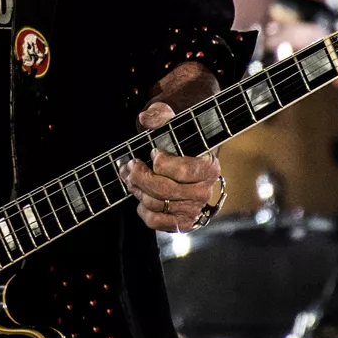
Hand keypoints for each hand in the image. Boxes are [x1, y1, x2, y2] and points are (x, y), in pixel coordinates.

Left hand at [124, 101, 222, 232]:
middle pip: (164, 190)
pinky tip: (141, 195)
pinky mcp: (181, 222)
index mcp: (209, 167)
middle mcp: (205, 192)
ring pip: (156, 205)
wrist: (183, 155)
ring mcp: (193, 209)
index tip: (153, 152)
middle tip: (129, 165)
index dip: (160, 163)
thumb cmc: (178, 137)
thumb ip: (161, 115)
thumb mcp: (171, 119)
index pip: (182, 172)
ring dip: (136, 189)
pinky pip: (155, 222)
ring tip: (129, 176)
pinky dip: (143, 210)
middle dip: (139, 176)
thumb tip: (146, 119)